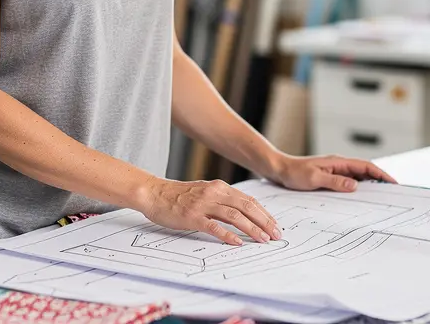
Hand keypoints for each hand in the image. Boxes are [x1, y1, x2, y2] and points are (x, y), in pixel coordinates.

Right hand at [137, 178, 282, 245]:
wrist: (154, 193)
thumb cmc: (179, 195)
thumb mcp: (205, 191)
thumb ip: (222, 199)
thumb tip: (243, 212)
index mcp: (220, 187)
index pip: (249, 200)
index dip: (264, 213)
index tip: (275, 225)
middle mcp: (214, 193)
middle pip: (246, 207)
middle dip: (264, 222)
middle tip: (276, 235)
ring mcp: (203, 204)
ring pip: (234, 216)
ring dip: (251, 228)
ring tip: (263, 239)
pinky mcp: (192, 216)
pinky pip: (213, 226)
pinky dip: (227, 234)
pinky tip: (237, 242)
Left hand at [267, 154, 395, 191]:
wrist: (279, 170)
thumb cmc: (294, 173)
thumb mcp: (314, 178)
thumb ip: (334, 182)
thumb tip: (355, 186)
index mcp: (338, 162)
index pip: (366, 166)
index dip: (381, 174)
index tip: (394, 183)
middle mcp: (339, 165)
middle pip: (365, 172)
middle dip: (380, 181)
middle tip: (393, 194)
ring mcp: (335, 171)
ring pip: (358, 178)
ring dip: (369, 186)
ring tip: (381, 199)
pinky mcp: (330, 177)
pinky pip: (348, 183)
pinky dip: (357, 189)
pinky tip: (359, 199)